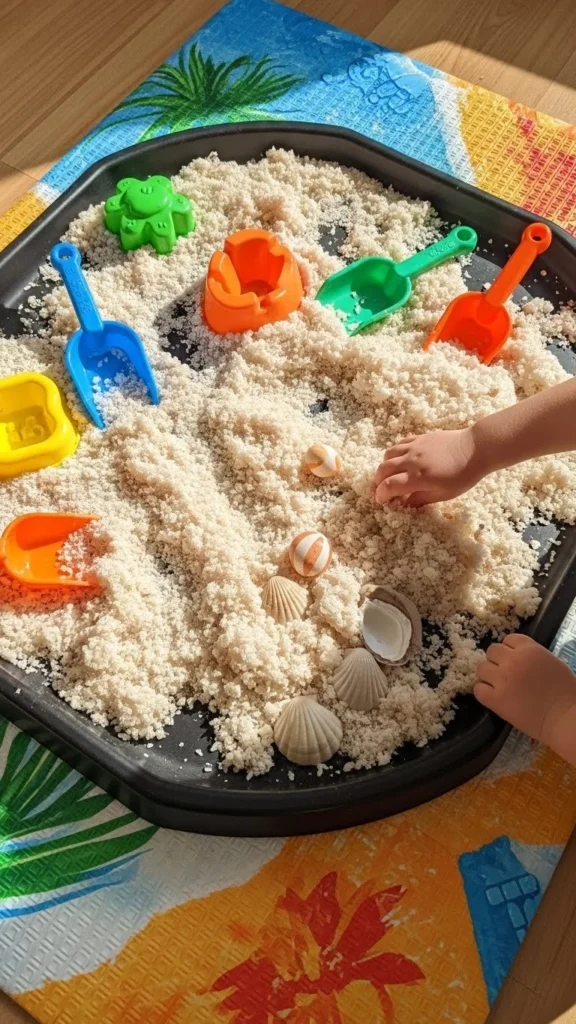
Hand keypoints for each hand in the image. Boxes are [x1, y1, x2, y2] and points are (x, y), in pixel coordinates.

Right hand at [375, 427, 484, 506]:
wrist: (476, 448)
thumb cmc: (463, 475)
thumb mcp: (444, 494)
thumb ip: (421, 499)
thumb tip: (404, 503)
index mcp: (418, 477)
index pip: (389, 486)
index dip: (381, 495)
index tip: (382, 500)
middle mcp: (412, 460)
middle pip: (383, 470)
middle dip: (378, 481)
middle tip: (383, 489)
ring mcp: (415, 446)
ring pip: (388, 454)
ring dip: (385, 466)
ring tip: (390, 474)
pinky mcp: (419, 437)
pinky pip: (399, 444)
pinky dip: (395, 453)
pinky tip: (401, 460)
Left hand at [475, 634, 575, 764]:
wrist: (564, 718)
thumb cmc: (566, 692)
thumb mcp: (553, 663)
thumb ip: (534, 656)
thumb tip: (521, 657)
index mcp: (530, 649)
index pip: (509, 639)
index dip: (510, 650)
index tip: (514, 659)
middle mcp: (513, 660)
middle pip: (492, 651)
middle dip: (497, 660)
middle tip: (504, 673)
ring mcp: (502, 680)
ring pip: (481, 668)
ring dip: (488, 675)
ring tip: (498, 685)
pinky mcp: (496, 700)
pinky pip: (478, 689)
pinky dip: (483, 692)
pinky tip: (493, 697)